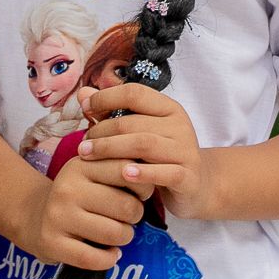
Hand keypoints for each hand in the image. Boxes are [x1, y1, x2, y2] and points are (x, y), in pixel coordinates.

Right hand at [17, 154, 151, 270]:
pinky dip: (109, 260)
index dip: (143, 187)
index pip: (128, 171)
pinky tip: (109, 254)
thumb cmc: (78, 195)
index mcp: (81, 165)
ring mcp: (58, 216)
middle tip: (128, 217)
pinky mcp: (52, 242)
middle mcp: (68, 188)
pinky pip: (94, 258)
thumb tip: (155, 175)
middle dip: (135, 216)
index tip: (138, 194)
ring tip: (118, 234)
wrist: (34, 216)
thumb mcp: (94, 172)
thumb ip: (121, 169)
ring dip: (124, 238)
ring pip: (114, 234)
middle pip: (127, 206)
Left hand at [77, 83, 214, 217]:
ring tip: (88, 156)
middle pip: (133, 122)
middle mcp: (179, 125)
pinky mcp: (189, 177)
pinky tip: (123, 174)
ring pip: (145, 144)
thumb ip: (112, 112)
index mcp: (168, 108)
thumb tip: (83, 93)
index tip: (85, 107)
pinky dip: (143, 173)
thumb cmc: (160, 155)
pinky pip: (166, 173)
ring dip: (111, 149)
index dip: (107, 97)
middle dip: (102, 131)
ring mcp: (186, 151)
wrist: (197, 185)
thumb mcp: (139, 131)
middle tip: (82, 145)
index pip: (135, 93)